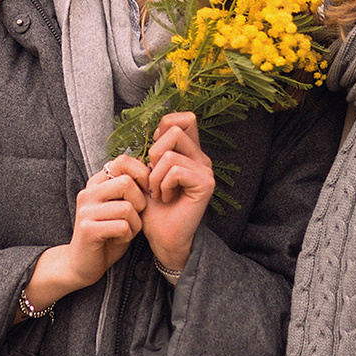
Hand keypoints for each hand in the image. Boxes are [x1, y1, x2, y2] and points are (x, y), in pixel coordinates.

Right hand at [20, 155, 147, 310]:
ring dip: (135, 223)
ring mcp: (86, 211)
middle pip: (126, 182)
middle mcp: (88, 193)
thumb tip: (151, 169)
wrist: (82, 264)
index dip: (141, 175)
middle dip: (140, 202)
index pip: (121, 162)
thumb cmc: (107, 235)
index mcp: (95, 184)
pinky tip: (119, 239)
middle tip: (136, 216)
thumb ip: (130, 191)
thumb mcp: (120, 208)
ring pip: (127, 207)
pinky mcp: (88, 229)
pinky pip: (122, 226)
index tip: (145, 192)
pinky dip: (128, 235)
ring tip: (127, 231)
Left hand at [142, 112, 214, 273]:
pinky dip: (163, 185)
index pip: (184, 118)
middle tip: (153, 178)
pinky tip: (166, 199)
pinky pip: (175, 170)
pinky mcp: (205, 183)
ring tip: (158, 193)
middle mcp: (201, 157)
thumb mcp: (149, 173)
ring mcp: (205, 170)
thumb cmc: (154, 207)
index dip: (164, 128)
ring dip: (155, 176)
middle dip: (154, 152)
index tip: (154, 155)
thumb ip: (156, 150)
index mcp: (189, 152)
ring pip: (169, 153)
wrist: (163, 237)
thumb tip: (156, 127)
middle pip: (175, 128)